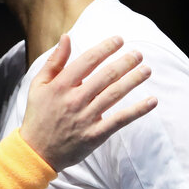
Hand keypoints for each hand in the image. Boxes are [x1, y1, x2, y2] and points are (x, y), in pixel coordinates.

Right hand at [20, 34, 156, 170]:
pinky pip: (120, 120)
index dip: (105, 48)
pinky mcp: (95, 135)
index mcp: (60, 85)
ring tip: (146, 70)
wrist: (36, 152)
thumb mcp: (38, 85)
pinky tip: (152, 100)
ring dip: (133, 80)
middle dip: (125, 62)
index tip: (119, 40)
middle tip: (138, 54)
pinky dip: (138, 110)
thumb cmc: (38, 114)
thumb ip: (54, 61)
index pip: (87, 61)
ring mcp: (86, 118)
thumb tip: (66, 37)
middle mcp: (74, 99)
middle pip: (106, 76)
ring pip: (115, 94)